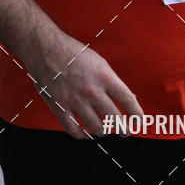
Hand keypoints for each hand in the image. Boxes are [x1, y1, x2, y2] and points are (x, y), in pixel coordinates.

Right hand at [25, 30, 144, 138]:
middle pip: (114, 119)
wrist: (45, 48)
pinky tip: (85, 133)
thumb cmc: (73, 53)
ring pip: (96, 127)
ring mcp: (75, 100)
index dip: (137, 115)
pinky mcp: (59, 107)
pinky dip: (82, 135)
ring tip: (105, 131)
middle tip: (125, 132)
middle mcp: (91, 90)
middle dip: (123, 129)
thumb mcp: (99, 62)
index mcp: (104, 76)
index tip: (140, 122)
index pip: (128, 100)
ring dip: (103, 132)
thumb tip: (127, 98)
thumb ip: (112, 81)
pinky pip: (74, 129)